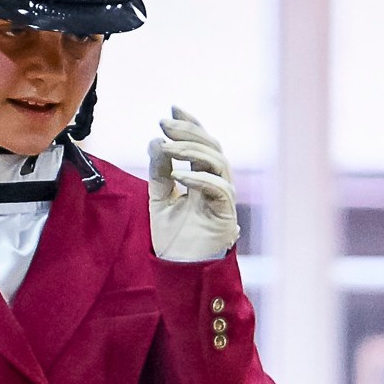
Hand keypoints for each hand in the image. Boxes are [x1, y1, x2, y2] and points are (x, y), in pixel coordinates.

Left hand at [148, 107, 238, 262]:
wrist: (181, 274)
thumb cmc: (173, 241)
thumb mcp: (159, 200)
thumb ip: (159, 173)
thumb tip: (155, 141)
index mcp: (203, 180)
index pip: (202, 145)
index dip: (190, 125)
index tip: (172, 109)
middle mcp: (217, 185)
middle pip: (212, 147)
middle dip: (188, 132)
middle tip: (164, 123)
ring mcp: (225, 200)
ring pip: (218, 162)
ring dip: (190, 151)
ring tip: (165, 147)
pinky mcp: (227, 216)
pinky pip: (219, 189)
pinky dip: (199, 178)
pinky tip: (178, 175)